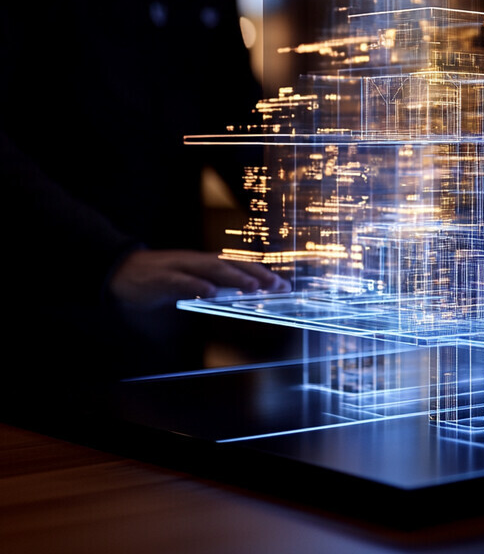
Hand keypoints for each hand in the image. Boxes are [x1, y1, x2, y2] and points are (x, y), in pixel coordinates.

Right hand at [109, 249, 290, 306]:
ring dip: (235, 277)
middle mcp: (196, 261)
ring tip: (254, 287)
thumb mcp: (187, 286)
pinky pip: (181, 280)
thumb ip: (209, 290)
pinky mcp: (161, 277)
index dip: (261, 272)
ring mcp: (179, 267)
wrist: (119, 272)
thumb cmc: (157, 281)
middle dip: (256, 274)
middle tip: (278, 286)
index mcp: (204, 264)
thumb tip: (233, 301)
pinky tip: (211, 292)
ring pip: (212, 268)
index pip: (238, 265)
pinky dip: (197, 285)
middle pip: (231, 264)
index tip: (283, 284)